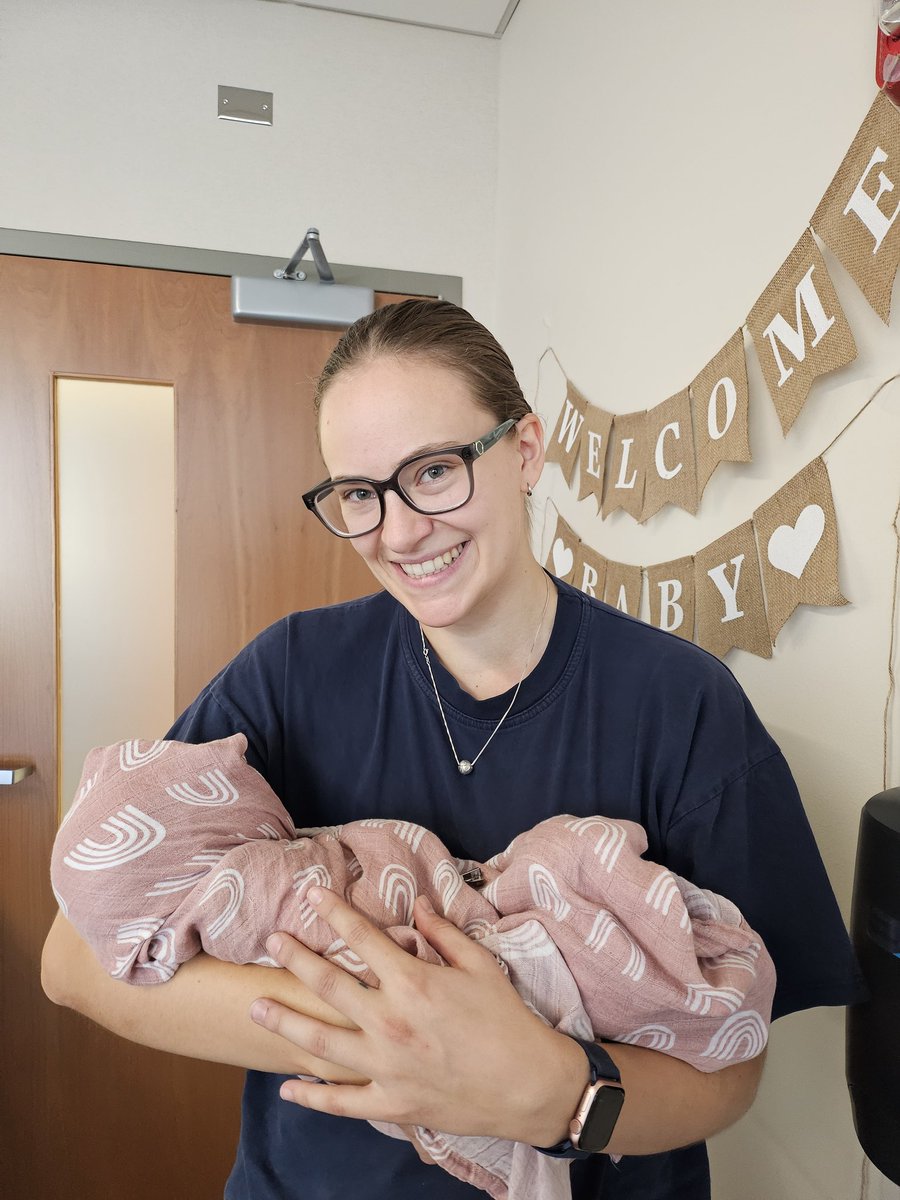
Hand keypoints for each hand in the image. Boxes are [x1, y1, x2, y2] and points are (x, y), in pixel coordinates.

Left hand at [249, 887, 585, 1142]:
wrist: (530, 1085)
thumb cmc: (507, 1020)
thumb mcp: (480, 965)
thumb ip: (443, 933)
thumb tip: (418, 904)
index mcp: (413, 983)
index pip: (361, 937)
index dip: (333, 911)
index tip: (310, 895)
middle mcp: (390, 1022)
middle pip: (329, 985)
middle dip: (295, 959)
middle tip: (271, 941)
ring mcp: (387, 1067)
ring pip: (320, 1043)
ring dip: (285, 1022)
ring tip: (257, 1006)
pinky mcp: (392, 1103)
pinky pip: (342, 1103)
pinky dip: (312, 1097)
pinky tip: (288, 1088)